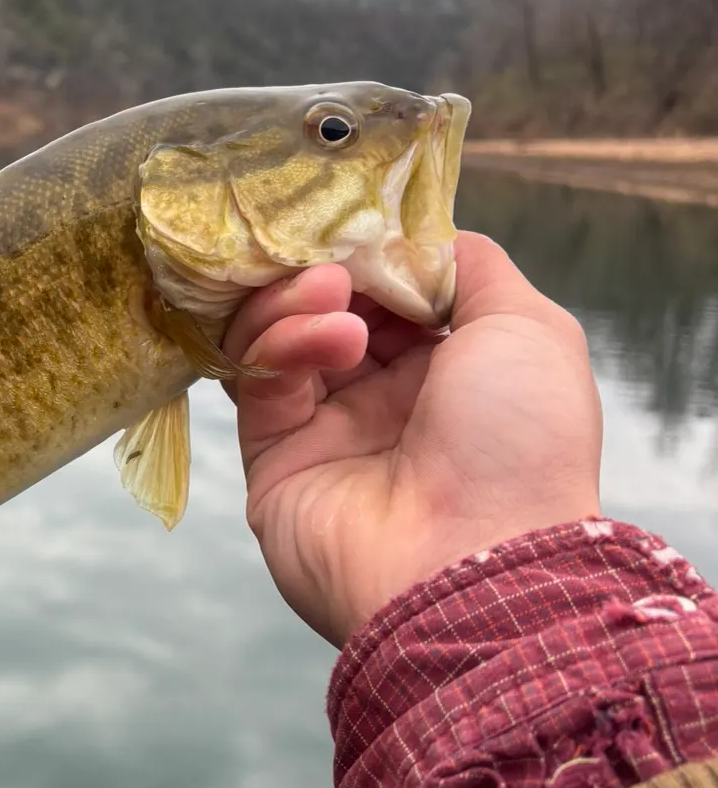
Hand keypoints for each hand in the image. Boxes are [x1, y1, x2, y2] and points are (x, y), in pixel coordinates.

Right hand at [222, 233, 603, 646]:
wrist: (468, 566)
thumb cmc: (520, 444)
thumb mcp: (530, 329)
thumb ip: (472, 267)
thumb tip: (417, 236)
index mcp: (449, 371)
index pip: (388, 290)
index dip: (369, 250)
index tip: (358, 221)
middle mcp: (385, 398)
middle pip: (325, 306)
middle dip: (325, 268)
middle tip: (334, 255)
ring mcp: (325, 428)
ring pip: (280, 335)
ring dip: (299, 301)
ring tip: (333, 299)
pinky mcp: (272, 457)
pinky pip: (258, 381)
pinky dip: (284, 345)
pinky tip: (329, 341)